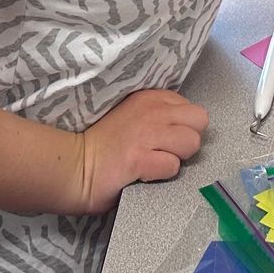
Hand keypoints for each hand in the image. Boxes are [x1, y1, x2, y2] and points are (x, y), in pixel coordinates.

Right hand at [75, 89, 208, 214]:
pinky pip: (173, 166)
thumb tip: (189, 130)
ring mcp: (146, 133)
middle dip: (187, 140)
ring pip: (191, 142)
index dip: (183, 128)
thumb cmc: (105, 146)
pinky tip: (144, 174)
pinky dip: (162, 175)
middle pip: (199, 122)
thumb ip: (161, 117)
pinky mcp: (139, 159)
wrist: (74, 166)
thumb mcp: (135, 117)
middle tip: (165, 152)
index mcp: (151, 97)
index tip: (163, 139)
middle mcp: (151, 110)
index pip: (193, 110)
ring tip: (154, 163)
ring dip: (178, 158)